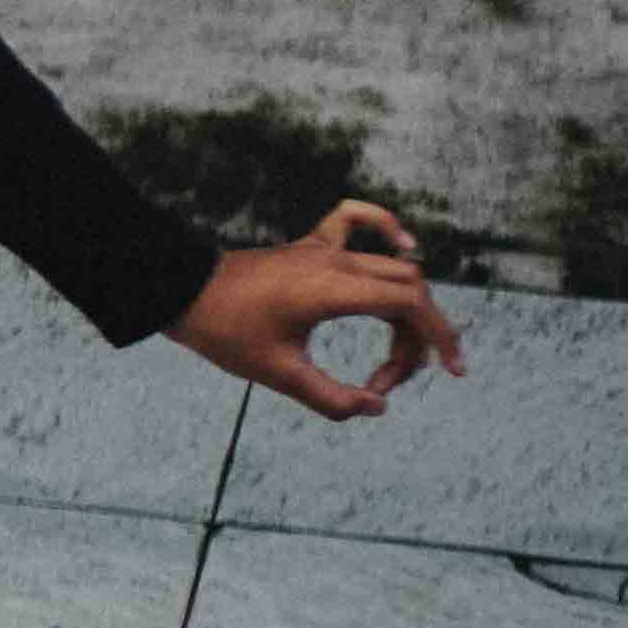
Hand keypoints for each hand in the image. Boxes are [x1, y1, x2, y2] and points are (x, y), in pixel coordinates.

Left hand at [175, 199, 464, 419]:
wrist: (176, 291)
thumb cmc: (222, 331)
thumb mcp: (276, 374)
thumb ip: (330, 398)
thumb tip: (377, 407)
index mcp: (332, 289)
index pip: (411, 304)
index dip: (440, 337)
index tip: (451, 371)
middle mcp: (335, 262)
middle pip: (408, 291)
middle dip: (415, 340)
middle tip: (385, 381)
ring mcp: (322, 249)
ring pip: (391, 270)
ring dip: (403, 311)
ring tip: (386, 360)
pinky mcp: (308, 247)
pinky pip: (352, 220)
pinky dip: (382, 226)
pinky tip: (402, 243)